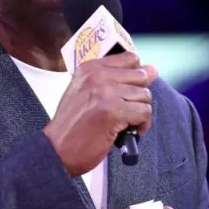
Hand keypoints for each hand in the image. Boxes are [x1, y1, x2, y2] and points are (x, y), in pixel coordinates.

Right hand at [43, 52, 158, 176]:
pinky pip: (144, 112)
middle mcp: (97, 76)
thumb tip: (151, 69)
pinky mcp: (113, 112)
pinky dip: (142, 124)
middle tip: (129, 110)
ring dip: (140, 112)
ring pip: (144, 96)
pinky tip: (131, 130)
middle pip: (140, 77)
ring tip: (128, 122)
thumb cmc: (72, 125)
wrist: (57, 150)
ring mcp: (105, 93)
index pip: (130, 59)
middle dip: (139, 96)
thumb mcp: (86, 92)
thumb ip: (115, 79)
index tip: (131, 90)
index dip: (137, 76)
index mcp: (90, 68)